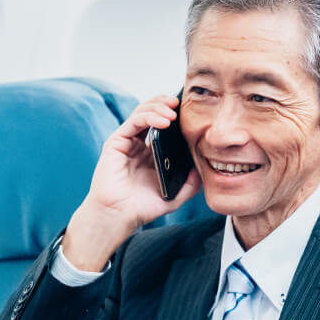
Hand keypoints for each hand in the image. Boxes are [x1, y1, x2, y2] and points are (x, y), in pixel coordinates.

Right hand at [61, 95, 201, 270]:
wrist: (119, 216)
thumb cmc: (141, 208)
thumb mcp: (174, 196)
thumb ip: (190, 184)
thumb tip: (203, 169)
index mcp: (151, 153)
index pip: (163, 125)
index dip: (176, 115)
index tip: (192, 112)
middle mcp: (138, 144)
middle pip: (152, 112)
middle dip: (167, 104)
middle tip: (181, 103)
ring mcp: (127, 141)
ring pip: (143, 112)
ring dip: (159, 107)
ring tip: (174, 113)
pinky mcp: (116, 142)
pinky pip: (134, 122)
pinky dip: (149, 117)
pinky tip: (164, 121)